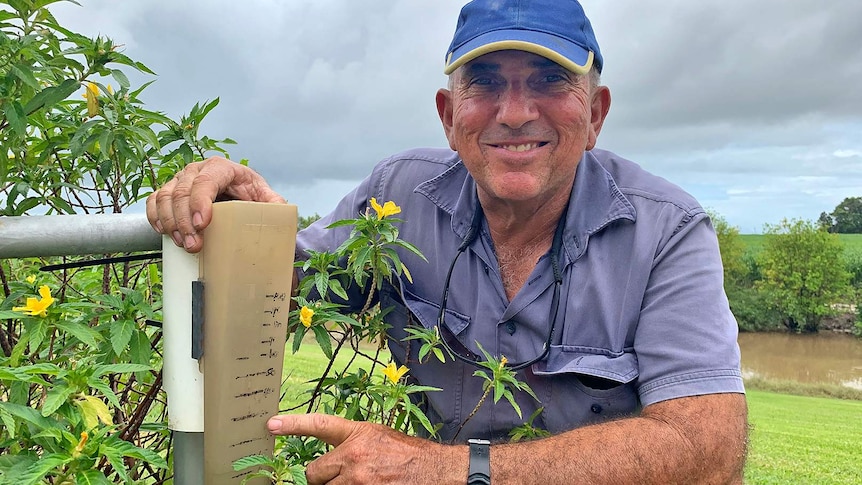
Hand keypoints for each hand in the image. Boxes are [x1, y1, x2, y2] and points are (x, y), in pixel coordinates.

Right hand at [146, 156, 284, 251]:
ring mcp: (180, 179)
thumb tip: (282, 211)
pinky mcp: (170, 191)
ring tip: (183, 244)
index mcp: (221, 167)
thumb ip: (274, 203)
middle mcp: (197, 169)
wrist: (238, 193)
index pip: (205, 180)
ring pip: (165, 196)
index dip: (200, 201)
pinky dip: (155, 216)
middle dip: (184, 220)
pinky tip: (163, 232)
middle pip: (182, 191)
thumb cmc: (250, 194)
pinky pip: (154, 200)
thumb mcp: (265, 196)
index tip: (203, 224)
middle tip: (194, 245)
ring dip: (170, 222)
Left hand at [266, 413, 464, 484]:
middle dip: (322, 478)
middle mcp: (353, 455)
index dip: (292, 424)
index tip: (270, 424)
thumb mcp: (379, 437)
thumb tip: (332, 456)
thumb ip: (353, 443)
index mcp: (357, 434)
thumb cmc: (409, 454)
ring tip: (361, 481)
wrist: (436, 471)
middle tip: (338, 478)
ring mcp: (357, 480)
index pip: (319, 424)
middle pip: (314, 473)